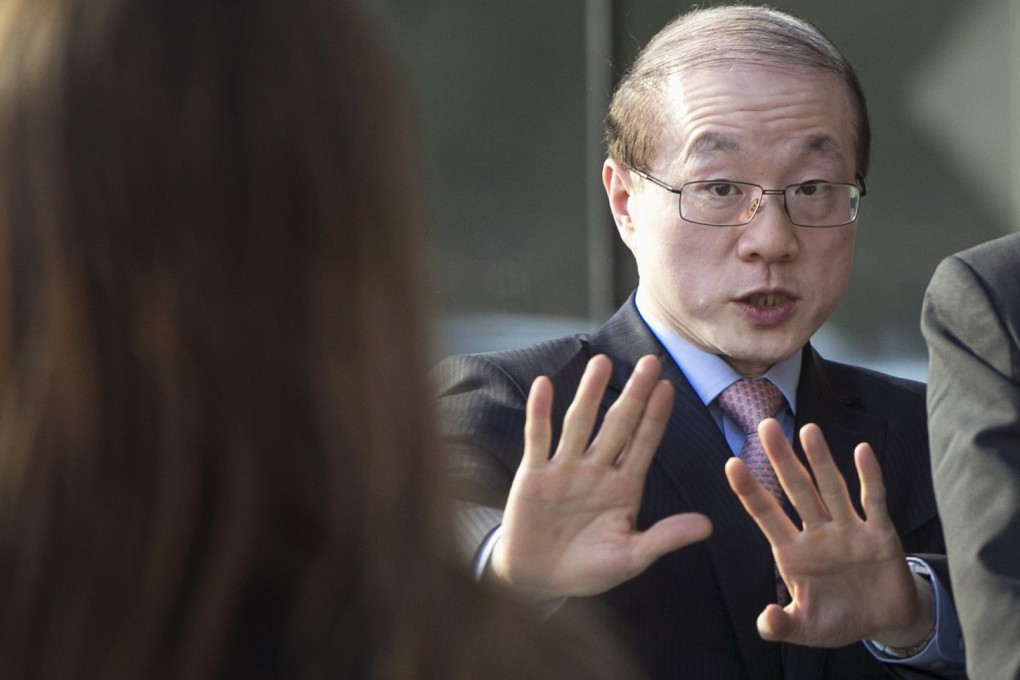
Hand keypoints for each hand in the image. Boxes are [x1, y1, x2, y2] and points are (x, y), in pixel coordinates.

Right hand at [492, 354, 712, 600]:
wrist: (538, 581)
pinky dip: (539, 411)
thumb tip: (708, 525)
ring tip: (603, 362)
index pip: (643, 444)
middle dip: (634, 394)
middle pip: (617, 425)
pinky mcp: (534, 475)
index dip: (656, 417)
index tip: (669, 387)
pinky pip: (537, 438)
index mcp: (623, 488)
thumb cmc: (587, 570)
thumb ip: (664, 538)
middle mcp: (596, 471)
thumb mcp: (630, 558)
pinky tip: (544, 384)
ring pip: (580, 423)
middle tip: (650, 361)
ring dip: (590, 393)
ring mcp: (564, 469)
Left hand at [724, 419, 933, 648]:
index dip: (750, 491)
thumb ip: (782, 626)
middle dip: (781, 459)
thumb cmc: (837, 620)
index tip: (731, 462)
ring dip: (821, 460)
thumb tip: (764, 621)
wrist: (884, 622)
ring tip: (808, 429)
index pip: (766, 514)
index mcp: (793, 553)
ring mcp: (848, 530)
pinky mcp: (880, 535)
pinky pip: (874, 502)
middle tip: (765, 424)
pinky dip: (870, 478)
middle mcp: (818, 533)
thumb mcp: (806, 628)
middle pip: (796, 489)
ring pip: (831, 488)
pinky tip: (863, 451)